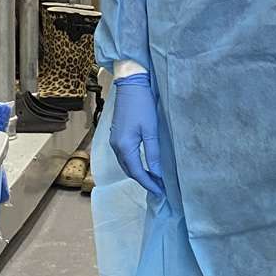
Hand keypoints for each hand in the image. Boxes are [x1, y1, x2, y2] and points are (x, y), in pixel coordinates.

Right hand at [110, 74, 164, 198]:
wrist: (130, 85)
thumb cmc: (142, 104)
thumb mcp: (151, 130)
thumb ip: (153, 153)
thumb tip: (157, 173)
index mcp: (124, 146)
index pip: (137, 172)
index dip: (149, 183)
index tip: (161, 191)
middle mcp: (116, 146)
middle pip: (129, 170)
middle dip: (143, 181)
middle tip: (159, 187)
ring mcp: (114, 141)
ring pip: (126, 164)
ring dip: (138, 173)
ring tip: (153, 179)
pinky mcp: (116, 136)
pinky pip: (124, 156)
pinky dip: (133, 164)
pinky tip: (143, 164)